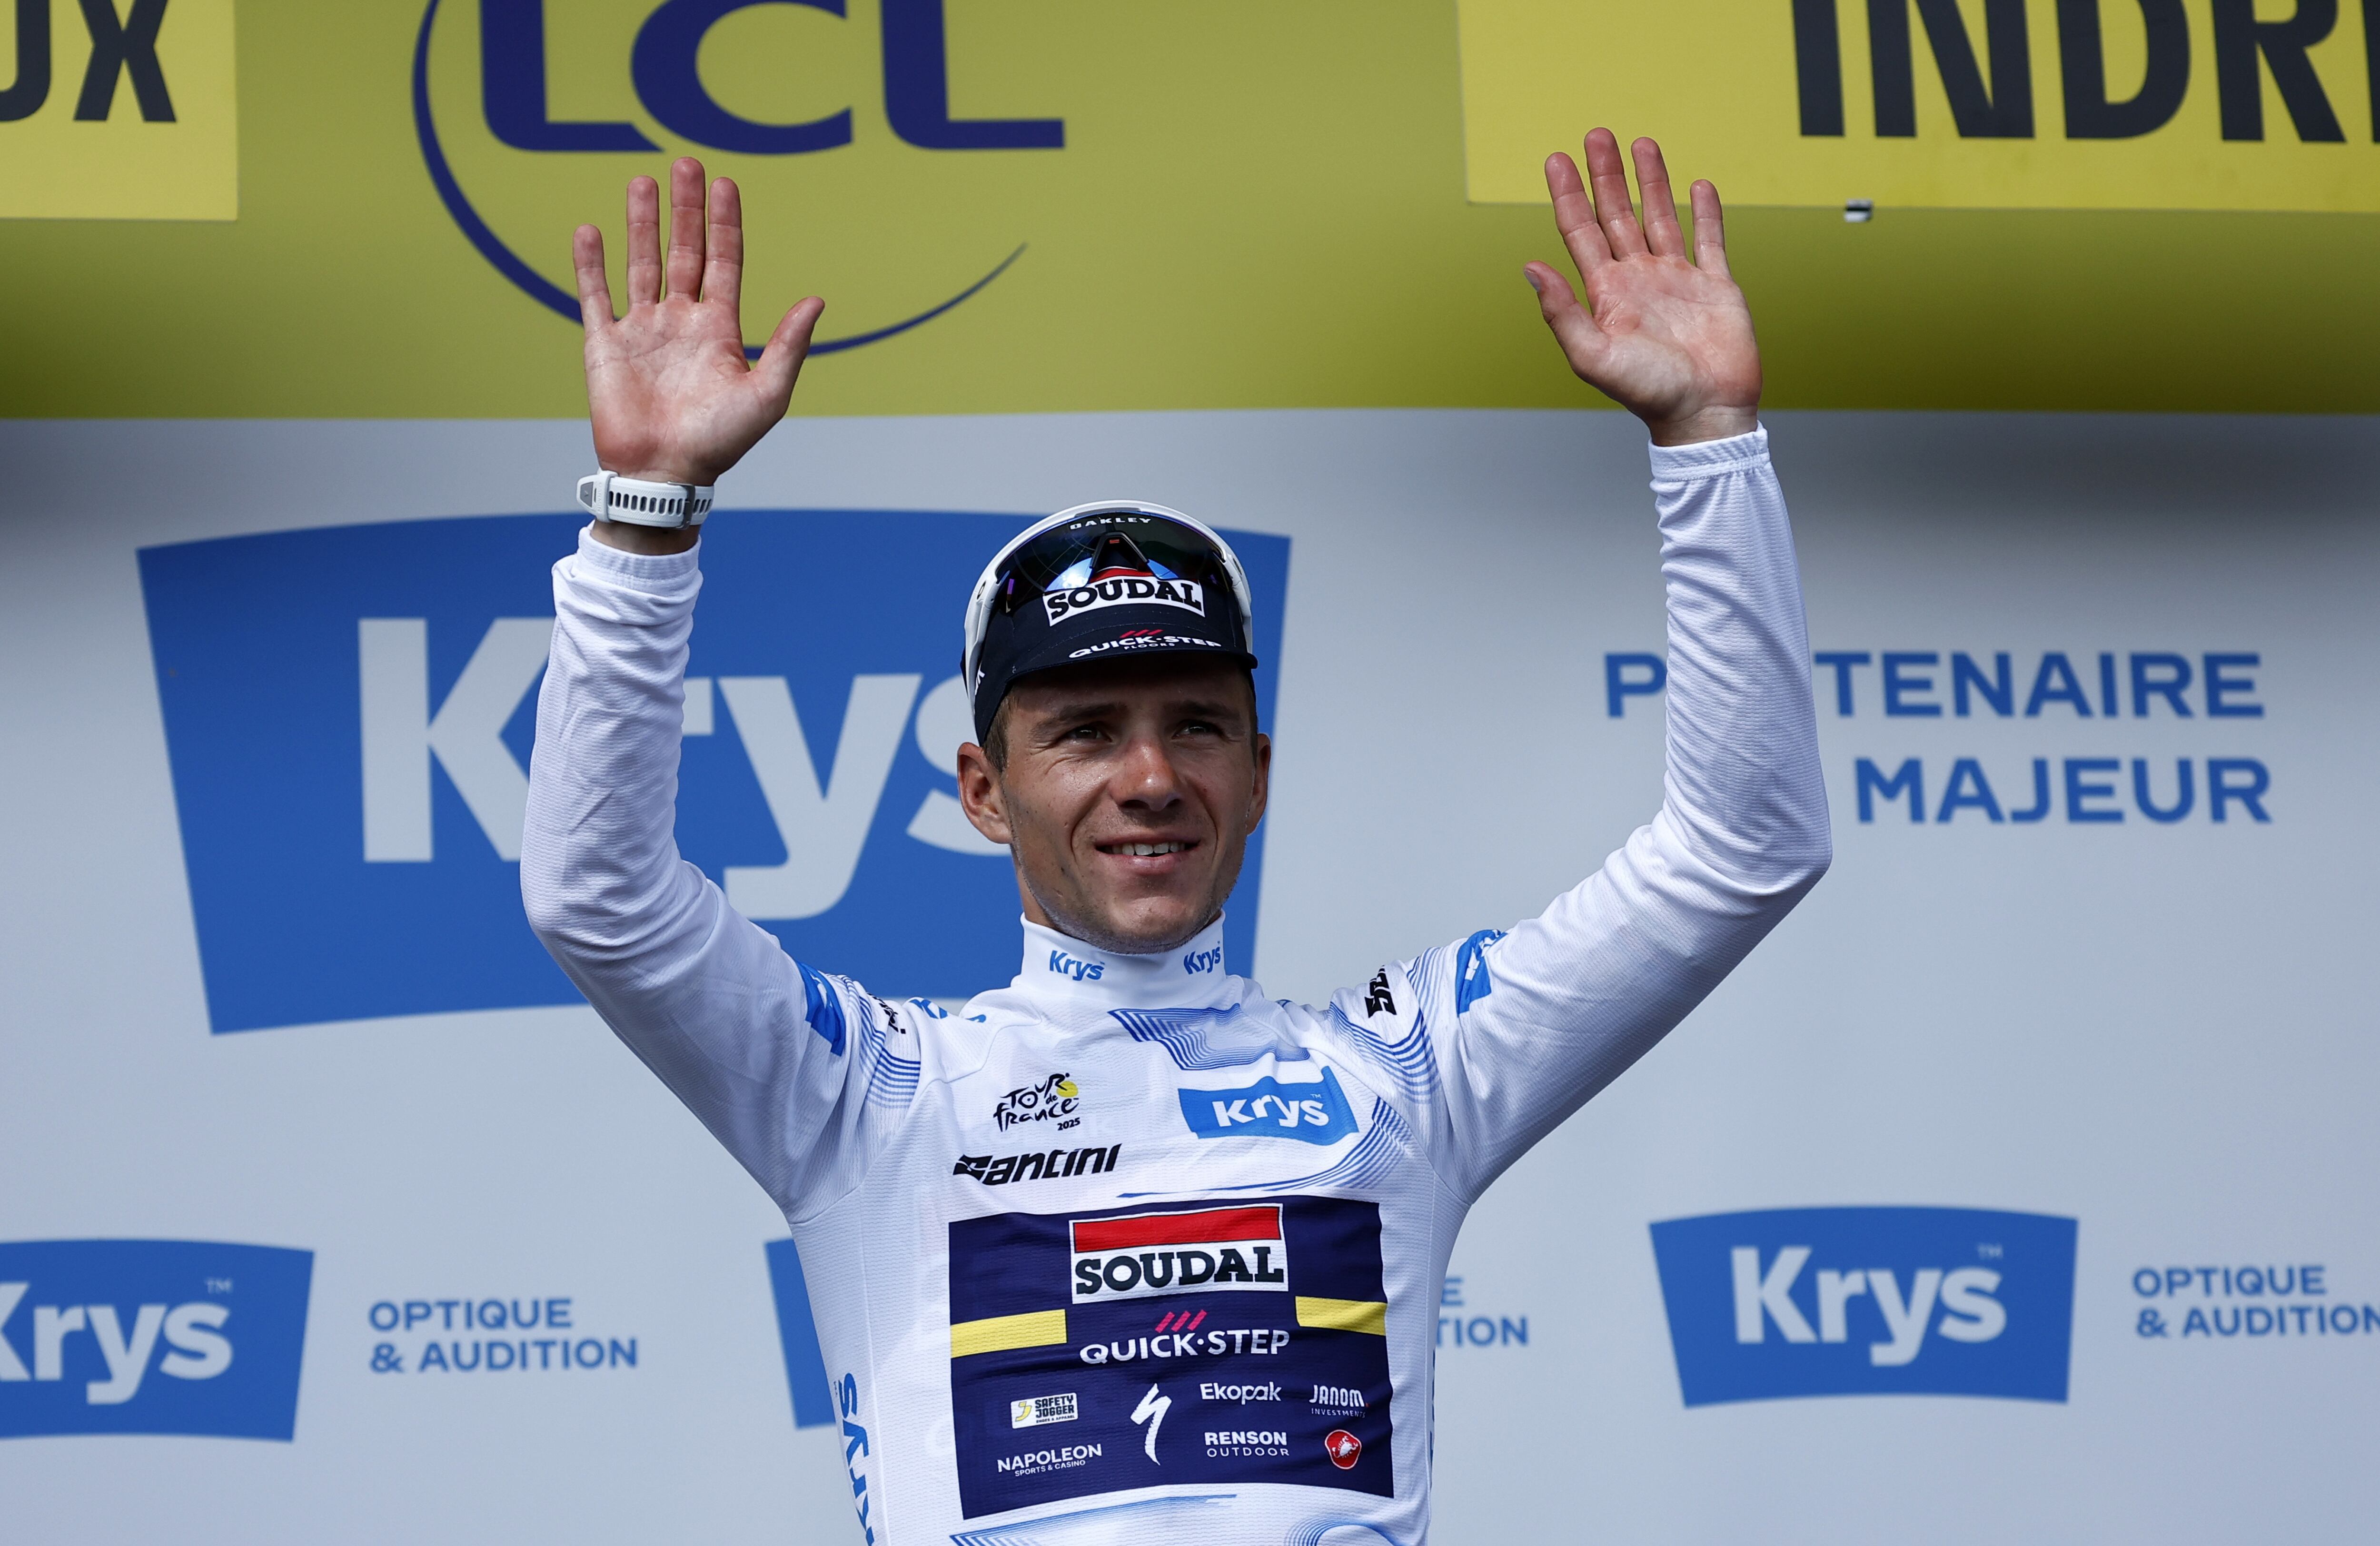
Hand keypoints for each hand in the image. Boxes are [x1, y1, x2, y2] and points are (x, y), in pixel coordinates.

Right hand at [574, 157, 822, 549]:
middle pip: (684, 252)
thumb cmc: (719, 443)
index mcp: (719, 329)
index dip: (725, 223)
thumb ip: (788, 346)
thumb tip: (817, 300)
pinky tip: (590, 231)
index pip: (724, 262)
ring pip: (641, 263)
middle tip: (685, 164)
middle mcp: (681, 322)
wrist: (665, 475)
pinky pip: (596, 296)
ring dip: (640, 224)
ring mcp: (642, 331)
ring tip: (641, 182)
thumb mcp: (766, 395)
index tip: (725, 184)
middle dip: (685, 210)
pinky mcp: (605, 346)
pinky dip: (590, 265)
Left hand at [1525, 130, 1759, 446]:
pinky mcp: (1716, 286)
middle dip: (1605, 175)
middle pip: (1616, 215)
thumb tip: (1530, 268)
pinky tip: (1698, 185)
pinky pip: (1710, 240)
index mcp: (1607, 294)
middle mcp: (1638, 280)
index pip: (1580, 232)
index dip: (1568, 195)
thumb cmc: (1649, 394)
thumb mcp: (1594, 355)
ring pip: (1660, 217)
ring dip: (1650, 182)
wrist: (1705, 414)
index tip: (1557, 160)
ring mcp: (1677, 280)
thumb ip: (1562, 312)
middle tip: (1596, 136)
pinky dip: (1706, 212)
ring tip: (1641, 144)